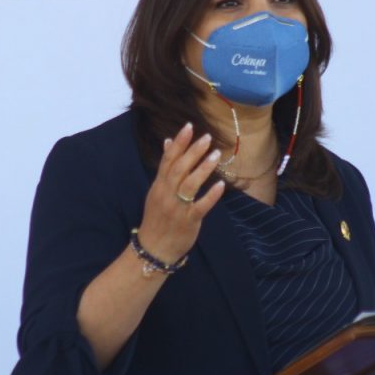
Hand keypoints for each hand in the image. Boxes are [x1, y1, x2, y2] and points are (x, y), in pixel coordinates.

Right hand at [136, 122, 225, 263]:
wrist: (154, 248)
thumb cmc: (158, 217)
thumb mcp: (157, 191)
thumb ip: (165, 168)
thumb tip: (168, 142)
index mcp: (159, 185)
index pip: (168, 159)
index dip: (179, 142)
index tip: (189, 126)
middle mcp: (166, 194)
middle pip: (179, 169)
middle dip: (193, 152)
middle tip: (207, 137)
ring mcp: (177, 208)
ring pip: (189, 185)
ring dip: (203, 169)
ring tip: (216, 155)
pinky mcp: (188, 221)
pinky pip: (200, 207)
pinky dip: (210, 196)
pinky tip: (220, 185)